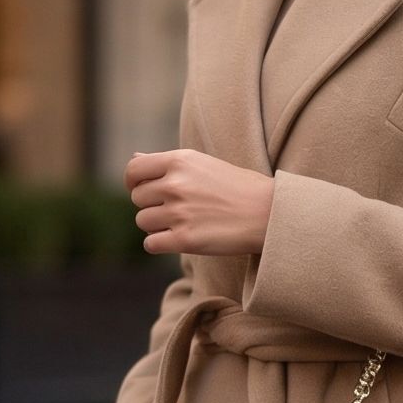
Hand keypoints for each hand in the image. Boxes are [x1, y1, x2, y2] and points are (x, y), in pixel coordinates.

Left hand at [124, 149, 274, 256]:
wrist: (269, 213)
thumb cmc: (240, 188)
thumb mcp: (203, 164)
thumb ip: (168, 164)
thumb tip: (134, 159)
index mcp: (179, 161)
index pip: (134, 171)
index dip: (133, 182)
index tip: (142, 190)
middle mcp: (175, 185)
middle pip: (138, 199)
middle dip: (152, 205)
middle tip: (178, 210)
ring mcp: (179, 213)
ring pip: (143, 222)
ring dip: (157, 226)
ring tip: (184, 223)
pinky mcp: (184, 240)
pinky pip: (151, 244)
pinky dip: (160, 244)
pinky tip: (178, 239)